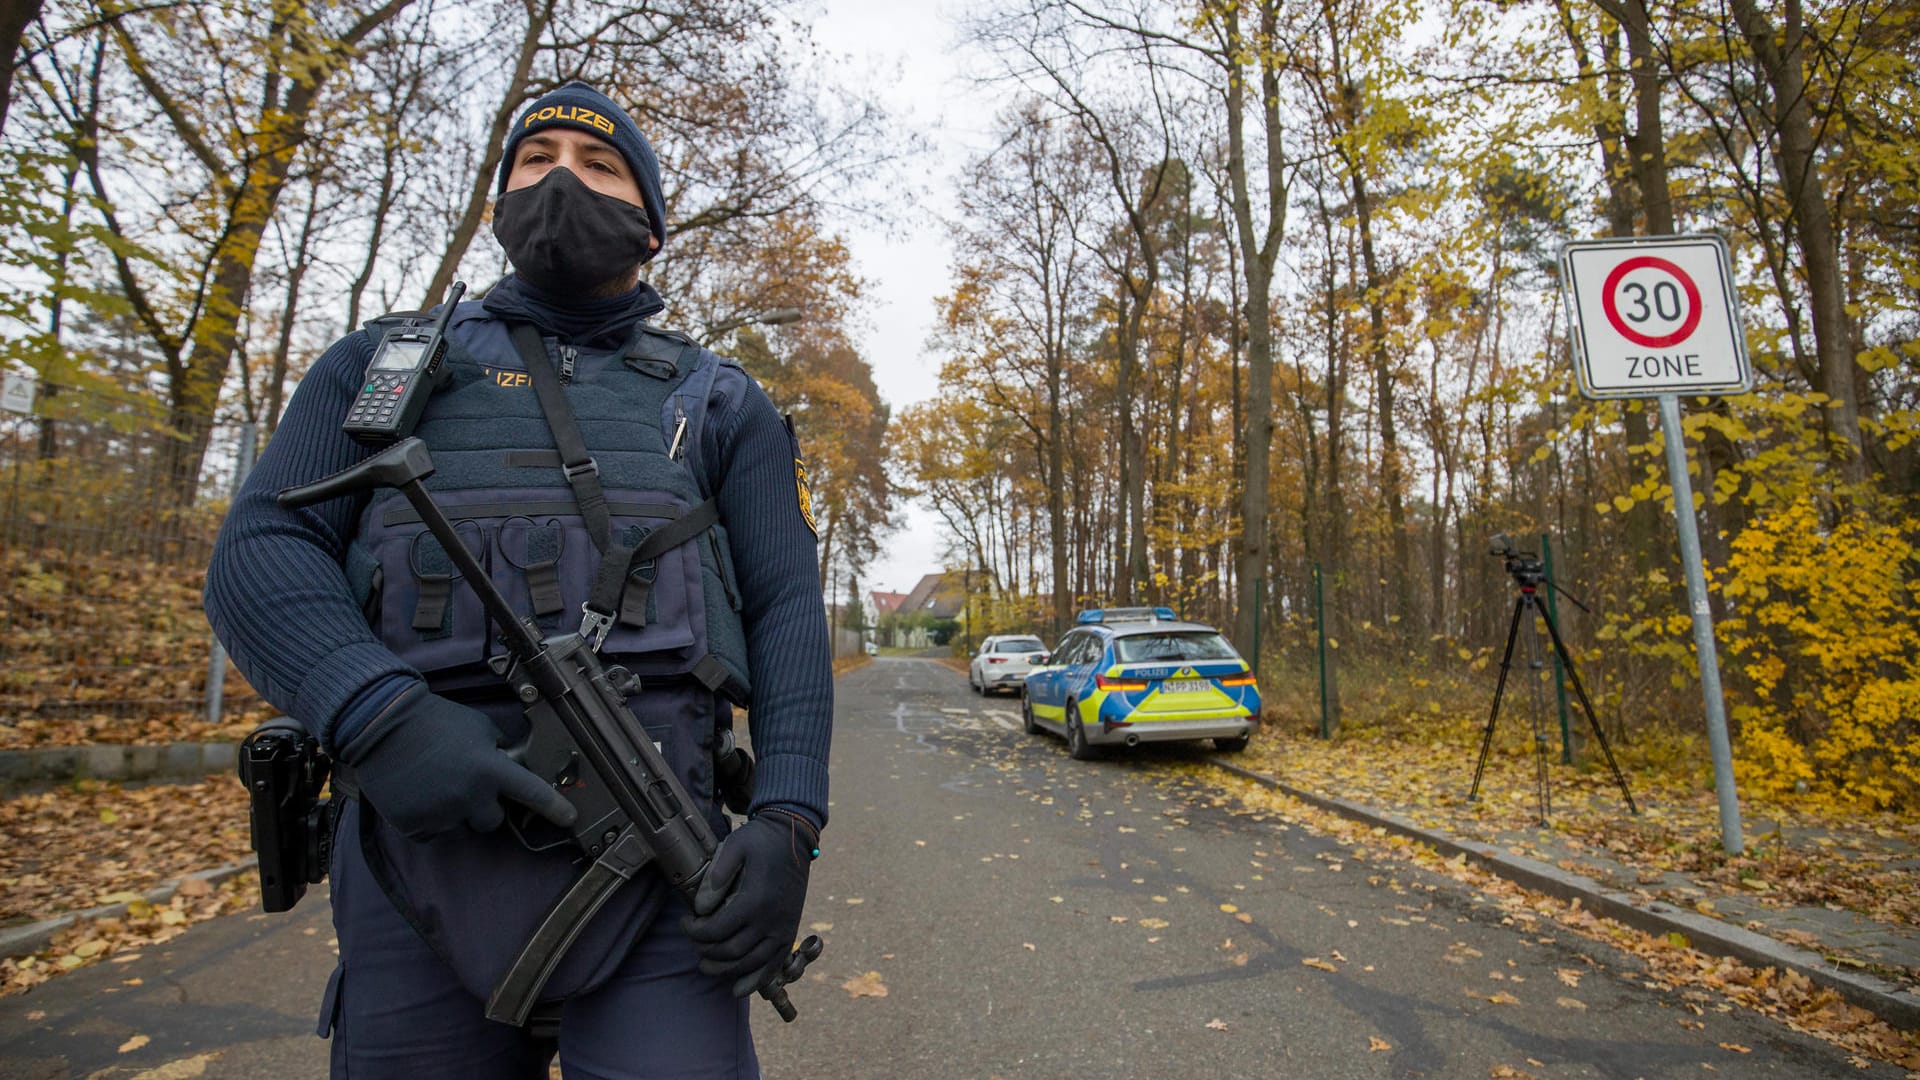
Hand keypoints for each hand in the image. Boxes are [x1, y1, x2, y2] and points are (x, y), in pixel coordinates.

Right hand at [339, 683, 575, 841]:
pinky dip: (429, 819)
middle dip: (484, 807)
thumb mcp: (478, 726)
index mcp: (489, 768)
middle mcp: (469, 796)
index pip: (531, 793)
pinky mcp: (414, 825)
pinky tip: (418, 793)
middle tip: (465, 785)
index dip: (554, 807)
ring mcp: (441, 813)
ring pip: (460, 826)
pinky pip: (433, 832)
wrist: (381, 725)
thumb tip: (512, 763)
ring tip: (434, 783)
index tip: (570, 818)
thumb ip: (499, 749)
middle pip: (493, 821)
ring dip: (454, 812)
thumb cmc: (434, 721)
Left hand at [683, 809, 815, 997]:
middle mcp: (771, 920)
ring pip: (750, 964)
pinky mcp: (790, 933)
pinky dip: (755, 981)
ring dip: (724, 969)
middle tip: (694, 941)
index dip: (695, 932)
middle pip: (731, 952)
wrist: (794, 838)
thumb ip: (716, 876)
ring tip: (706, 963)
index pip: (716, 930)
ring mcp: (783, 929)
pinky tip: (738, 989)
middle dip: (706, 951)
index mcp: (755, 899)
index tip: (685, 922)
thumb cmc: (761, 841)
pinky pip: (773, 966)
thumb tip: (701, 907)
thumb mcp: (735, 846)